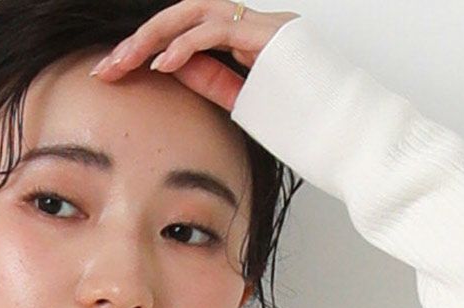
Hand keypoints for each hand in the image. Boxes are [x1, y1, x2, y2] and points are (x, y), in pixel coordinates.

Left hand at [91, 2, 301, 112]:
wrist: (355, 139)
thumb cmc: (308, 131)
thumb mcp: (246, 106)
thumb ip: (213, 80)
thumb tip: (174, 67)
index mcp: (252, 44)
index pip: (191, 34)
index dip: (149, 49)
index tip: (117, 73)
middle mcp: (258, 27)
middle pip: (187, 15)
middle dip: (141, 39)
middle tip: (107, 68)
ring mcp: (267, 27)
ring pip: (197, 12)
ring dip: (153, 37)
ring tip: (122, 64)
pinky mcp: (273, 36)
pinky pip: (218, 28)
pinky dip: (185, 44)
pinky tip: (161, 64)